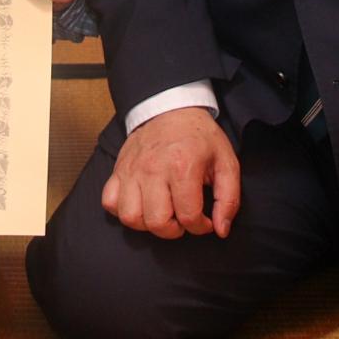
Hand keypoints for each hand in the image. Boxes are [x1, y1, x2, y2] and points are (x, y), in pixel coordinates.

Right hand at [101, 106, 238, 239]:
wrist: (171, 108)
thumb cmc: (199, 137)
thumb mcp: (226, 162)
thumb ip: (228, 198)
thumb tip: (221, 230)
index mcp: (182, 166)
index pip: (188, 217)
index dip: (201, 227)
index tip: (205, 220)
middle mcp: (153, 169)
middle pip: (157, 222)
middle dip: (174, 230)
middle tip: (182, 218)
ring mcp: (132, 170)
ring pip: (130, 217)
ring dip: (147, 224)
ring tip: (162, 213)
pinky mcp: (119, 170)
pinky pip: (110, 203)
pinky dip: (122, 210)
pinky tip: (141, 204)